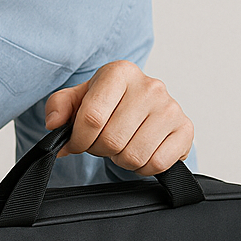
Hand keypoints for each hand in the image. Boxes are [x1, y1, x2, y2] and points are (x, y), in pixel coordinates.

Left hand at [44, 60, 192, 175]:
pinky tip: (139, 152)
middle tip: (102, 143)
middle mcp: (149, 86)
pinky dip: (143, 167)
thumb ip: (58, 107)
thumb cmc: (107, 103)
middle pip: (112, 140)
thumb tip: (54, 124)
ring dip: (120, 160)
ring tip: (120, 146)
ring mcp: (170, 108)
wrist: (142, 107)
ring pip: (134, 155)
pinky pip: (157, 164)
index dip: (79, 139)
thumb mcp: (77, 98)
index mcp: (119, 72)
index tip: (77, 142)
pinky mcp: (185, 129)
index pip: (91, 117)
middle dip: (99, 150)